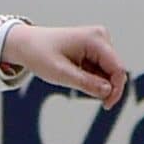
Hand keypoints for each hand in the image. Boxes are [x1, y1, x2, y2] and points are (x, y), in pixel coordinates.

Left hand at [3, 22, 126, 108]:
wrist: (25, 44)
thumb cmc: (39, 54)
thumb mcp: (61, 73)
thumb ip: (86, 83)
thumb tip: (108, 91)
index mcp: (96, 39)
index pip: (118, 69)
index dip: (116, 90)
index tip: (106, 105)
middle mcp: (101, 37)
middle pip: (114, 71)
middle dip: (103, 86)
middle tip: (81, 93)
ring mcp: (98, 42)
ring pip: (107, 72)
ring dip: (95, 82)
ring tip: (70, 78)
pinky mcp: (94, 49)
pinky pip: (99, 69)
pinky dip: (90, 78)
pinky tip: (73, 75)